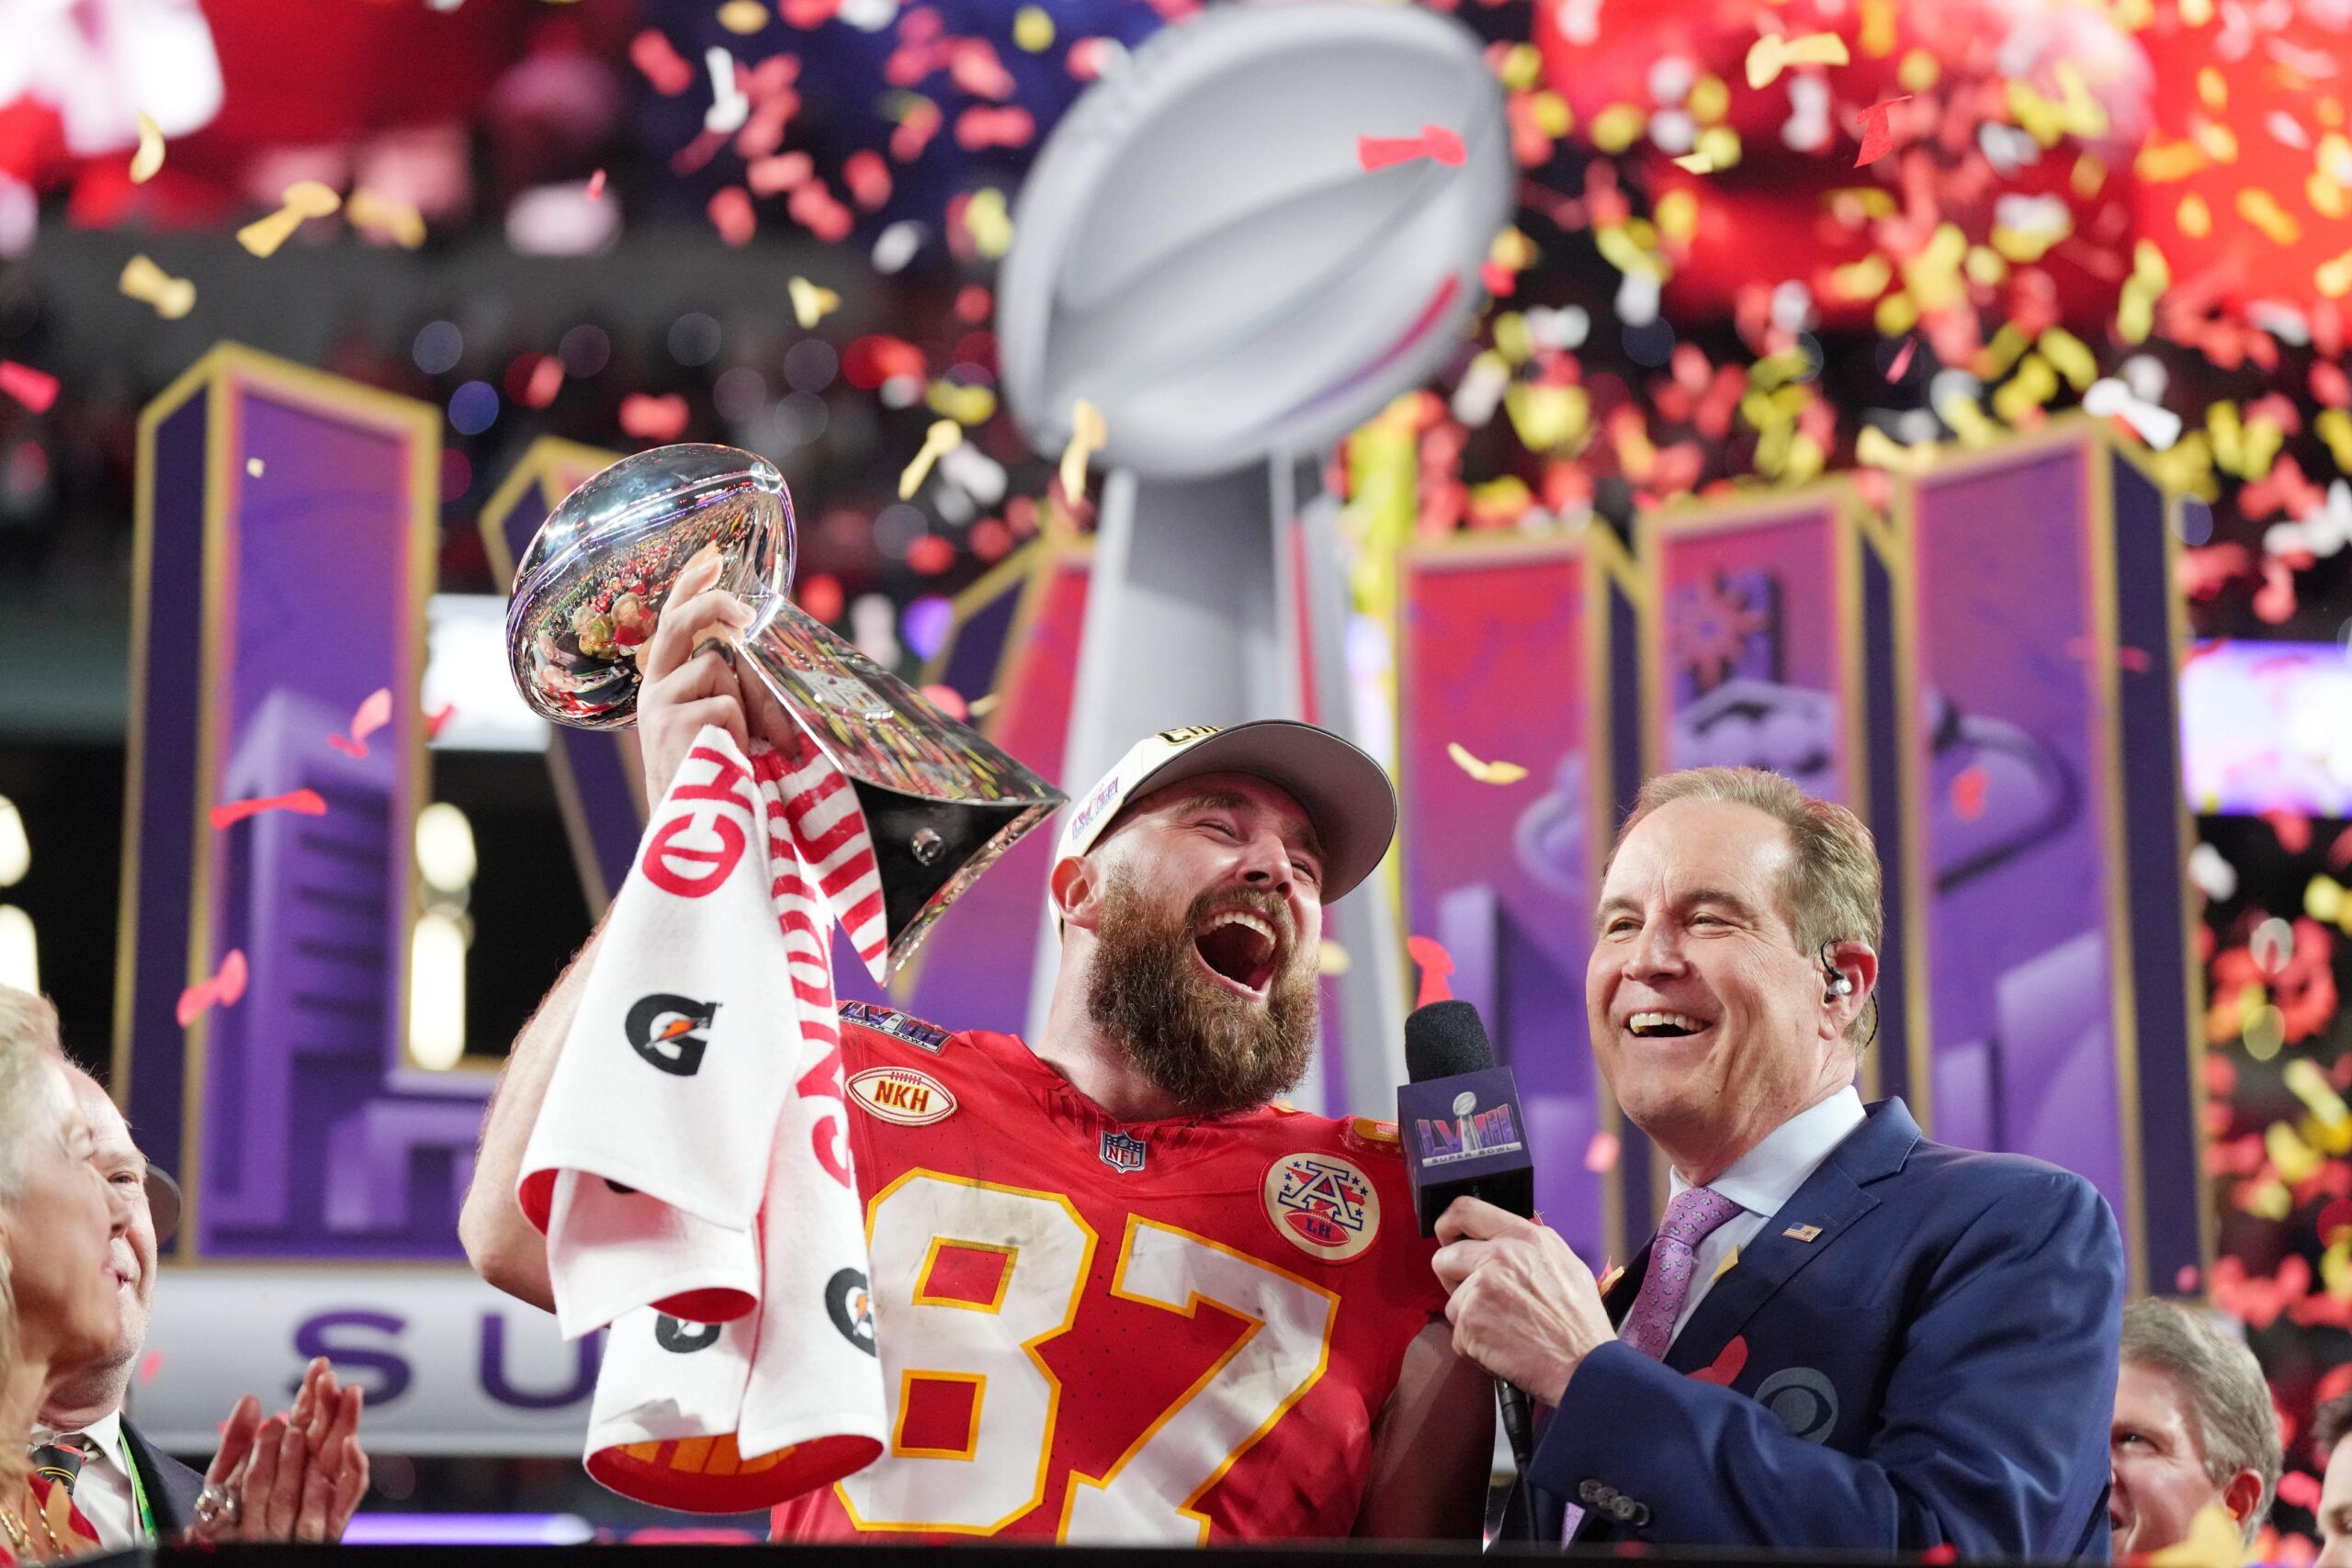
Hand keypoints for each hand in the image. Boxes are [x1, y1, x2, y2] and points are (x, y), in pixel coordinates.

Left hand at [184, 1359, 369, 1543]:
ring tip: (338, 1399)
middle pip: (326, 1436)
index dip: (312, 1395)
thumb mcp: (222, 1482)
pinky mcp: (329, 1526)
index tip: (319, 1367)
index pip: (306, 1423)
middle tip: (331, 1378)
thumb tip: (251, 1399)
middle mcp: (309, 1478)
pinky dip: (354, 1472)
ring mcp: (321, 1501)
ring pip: (336, 1459)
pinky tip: (351, 1444)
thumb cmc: (224, 1530)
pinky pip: (346, 1498)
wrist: (223, 1563)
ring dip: (339, 1428)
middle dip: (331, 1405)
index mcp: (288, 1463)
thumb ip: (235, 1442)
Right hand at [638, 546, 758, 800]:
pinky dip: (742, 729)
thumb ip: (732, 685)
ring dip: (744, 703)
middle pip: (679, 624)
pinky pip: (726, 703)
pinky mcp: (672, 722)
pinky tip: (729, 757)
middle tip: (745, 609)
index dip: (690, 587)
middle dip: (711, 605)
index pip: (672, 622)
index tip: (712, 559)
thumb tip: (757, 647)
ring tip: (739, 744)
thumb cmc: (719, 777)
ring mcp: (659, 704)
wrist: (694, 834)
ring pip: (718, 669)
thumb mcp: (724, 723)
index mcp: (664, 684)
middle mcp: (654, 689)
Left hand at [1432, 1197, 1614, 1405]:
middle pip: (1445, 1256)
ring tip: (1505, 1331)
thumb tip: (1502, 1243)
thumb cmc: (1581, 1326)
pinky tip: (1503, 1349)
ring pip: (1452, 1300)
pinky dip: (1474, 1347)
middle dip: (1453, 1280)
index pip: (1465, 1210)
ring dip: (1470, 1320)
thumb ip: (1529, 1248)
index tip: (1447, 1240)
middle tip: (1477, 1301)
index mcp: (1525, 1238)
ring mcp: (1482, 1285)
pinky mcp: (1471, 1317)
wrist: (1585, 1367)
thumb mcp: (1566, 1265)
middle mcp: (1501, 1254)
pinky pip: (1457, 1333)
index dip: (1447, 1226)